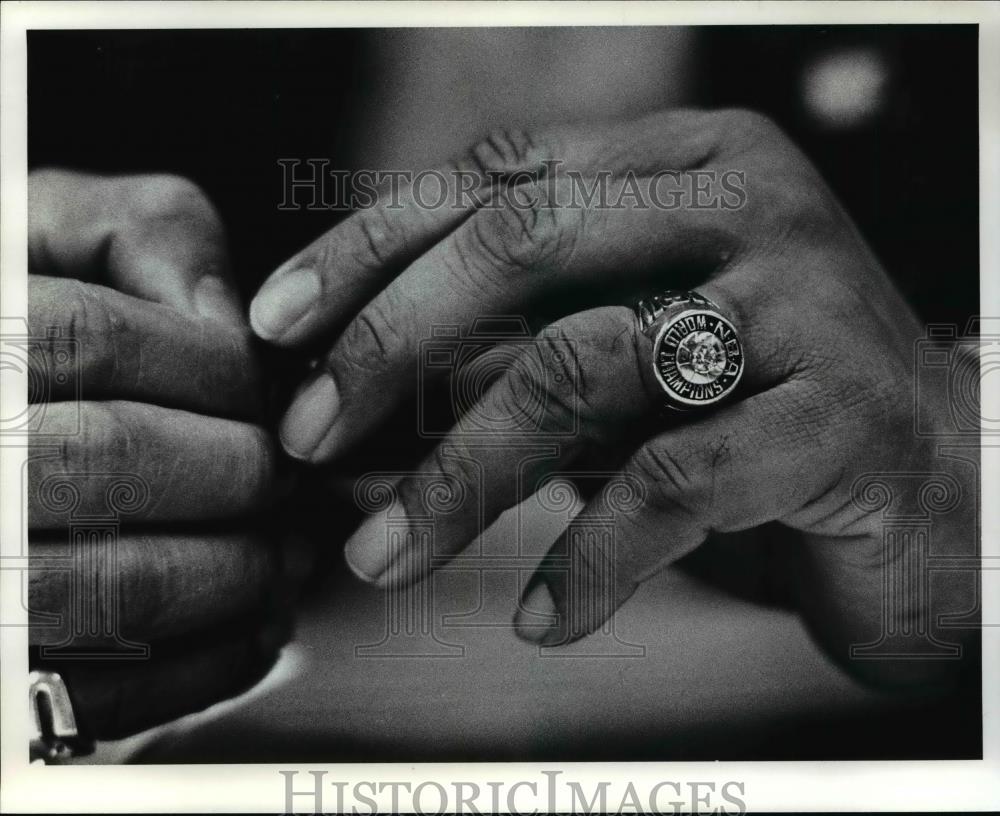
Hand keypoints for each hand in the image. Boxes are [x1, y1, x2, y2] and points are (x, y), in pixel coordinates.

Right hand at [27, 170, 285, 739]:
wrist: (7, 428)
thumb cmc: (28, 326)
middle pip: (110, 460)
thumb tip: (224, 313)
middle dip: (235, 467)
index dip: (210, 364)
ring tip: (283, 549)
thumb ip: (138, 233)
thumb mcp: (54, 235)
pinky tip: (251, 622)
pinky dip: (210, 662)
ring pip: (115, 586)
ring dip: (238, 568)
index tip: (264, 388)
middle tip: (283, 472)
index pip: (91, 342)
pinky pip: (108, 693)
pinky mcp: (16, 676)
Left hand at [252, 111, 976, 688]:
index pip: (496, 180)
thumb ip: (519, 353)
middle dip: (391, 344)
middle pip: (523, 246)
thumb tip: (357, 404)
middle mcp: (746, 206)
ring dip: (460, 474)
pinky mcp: (839, 415)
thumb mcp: (630, 358)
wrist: (945, 483)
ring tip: (384, 554)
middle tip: (309, 438)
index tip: (282, 324)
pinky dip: (589, 557)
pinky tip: (542, 617)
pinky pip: (674, 484)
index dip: (372, 247)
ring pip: (581, 366)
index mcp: (687, 162)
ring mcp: (800, 301)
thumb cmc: (761, 410)